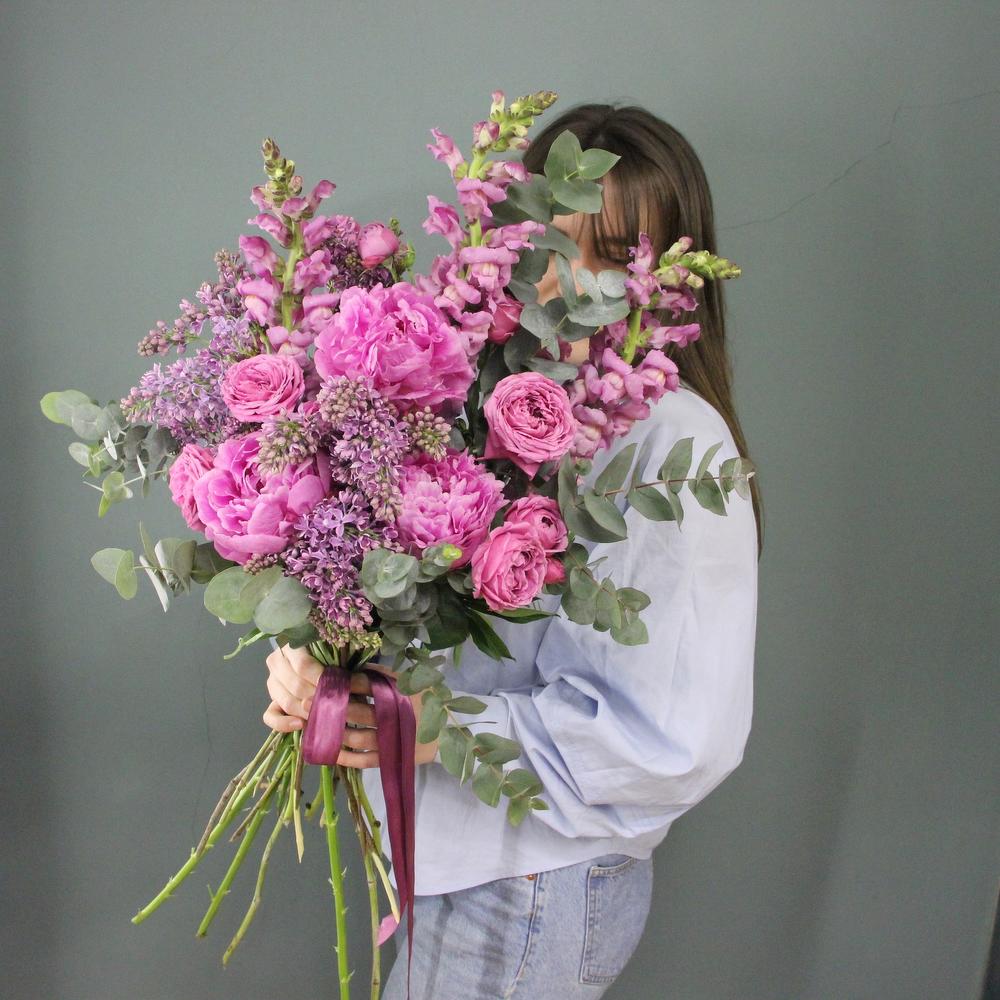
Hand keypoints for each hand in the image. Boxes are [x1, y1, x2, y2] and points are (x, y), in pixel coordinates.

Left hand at [262, 644, 438, 767]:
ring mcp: (392, 740)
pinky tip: (330, 752)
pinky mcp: (392, 759)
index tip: (324, 680)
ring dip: (334, 733)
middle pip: (358, 712)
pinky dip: (345, 757)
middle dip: (332, 708)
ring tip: (315, 727)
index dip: (344, 683)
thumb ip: (387, 674)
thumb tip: (358, 665)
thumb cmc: (429, 701)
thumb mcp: (414, 681)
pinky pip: (364, 760)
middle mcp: (395, 716)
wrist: (450, 733)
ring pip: (357, 737)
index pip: (367, 685)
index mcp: (400, 693)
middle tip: (310, 703)